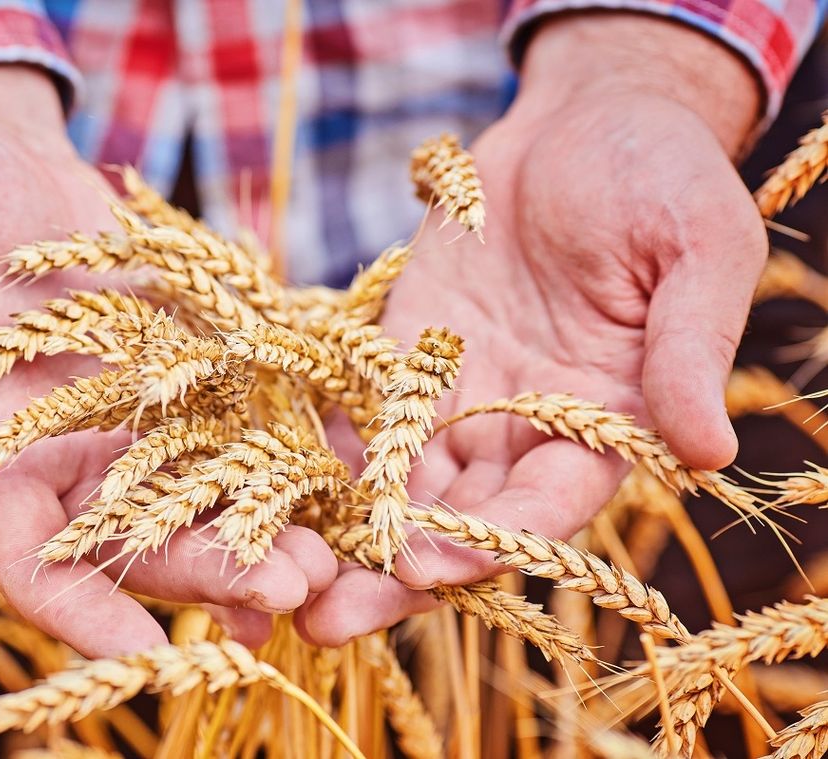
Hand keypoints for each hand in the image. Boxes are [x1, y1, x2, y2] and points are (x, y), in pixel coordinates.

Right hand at [0, 66, 333, 655]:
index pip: (27, 555)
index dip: (77, 608)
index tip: (136, 653)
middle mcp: (70, 452)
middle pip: (140, 537)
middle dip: (207, 571)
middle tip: (285, 594)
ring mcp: (138, 414)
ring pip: (207, 490)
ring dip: (268, 525)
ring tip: (335, 553)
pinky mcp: (190, 365)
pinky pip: (246, 414)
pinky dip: (293, 441)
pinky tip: (349, 467)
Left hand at [298, 14, 767, 644]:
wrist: (589, 119)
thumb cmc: (664, 177)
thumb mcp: (699, 250)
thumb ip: (691, 347)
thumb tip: (708, 452)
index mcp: (603, 423)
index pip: (547, 507)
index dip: (494, 540)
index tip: (432, 563)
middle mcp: (522, 426)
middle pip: (457, 519)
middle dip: (394, 571)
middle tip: (323, 621)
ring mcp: (458, 392)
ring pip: (397, 483)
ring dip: (340, 532)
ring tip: (273, 576)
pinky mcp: (402, 351)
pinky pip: (358, 411)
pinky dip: (315, 450)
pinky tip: (257, 487)